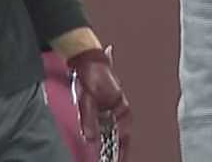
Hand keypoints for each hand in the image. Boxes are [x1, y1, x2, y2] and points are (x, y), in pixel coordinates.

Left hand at [69, 46, 131, 161]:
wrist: (87, 59)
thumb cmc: (94, 75)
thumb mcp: (89, 101)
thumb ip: (90, 120)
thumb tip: (91, 139)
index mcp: (122, 108)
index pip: (124, 135)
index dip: (121, 150)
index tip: (117, 159)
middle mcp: (119, 109)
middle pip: (118, 134)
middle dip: (115, 147)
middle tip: (112, 159)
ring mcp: (111, 108)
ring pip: (110, 130)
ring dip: (107, 140)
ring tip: (104, 154)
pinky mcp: (102, 106)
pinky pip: (103, 123)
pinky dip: (100, 131)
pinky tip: (95, 138)